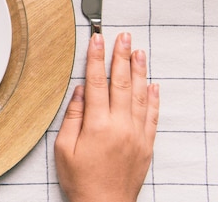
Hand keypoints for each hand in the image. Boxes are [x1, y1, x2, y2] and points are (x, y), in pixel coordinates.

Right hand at [54, 32, 159, 201]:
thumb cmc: (81, 180)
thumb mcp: (64, 148)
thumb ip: (73, 116)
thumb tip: (80, 91)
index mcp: (97, 125)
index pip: (96, 82)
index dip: (96, 58)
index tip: (97, 39)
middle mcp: (120, 126)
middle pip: (121, 83)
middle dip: (121, 57)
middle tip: (123, 37)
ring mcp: (136, 134)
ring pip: (140, 95)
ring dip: (139, 71)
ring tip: (139, 51)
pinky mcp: (146, 144)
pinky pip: (152, 116)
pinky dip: (153, 98)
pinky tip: (153, 84)